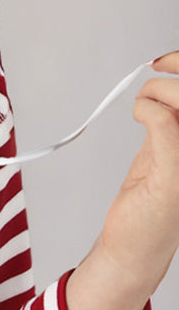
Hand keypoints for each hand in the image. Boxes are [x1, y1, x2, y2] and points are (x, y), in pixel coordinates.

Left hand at [66, 52, 178, 309]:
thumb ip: (173, 120)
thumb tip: (167, 84)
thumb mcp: (166, 151)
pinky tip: (140, 115)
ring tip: (145, 105)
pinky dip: (148, 109)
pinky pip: (164, 121)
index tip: (165, 61)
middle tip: (155, 72)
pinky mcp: (176, 173)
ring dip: (158, 91)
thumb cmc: (151, 202)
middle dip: (174, 74)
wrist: (134, 248)